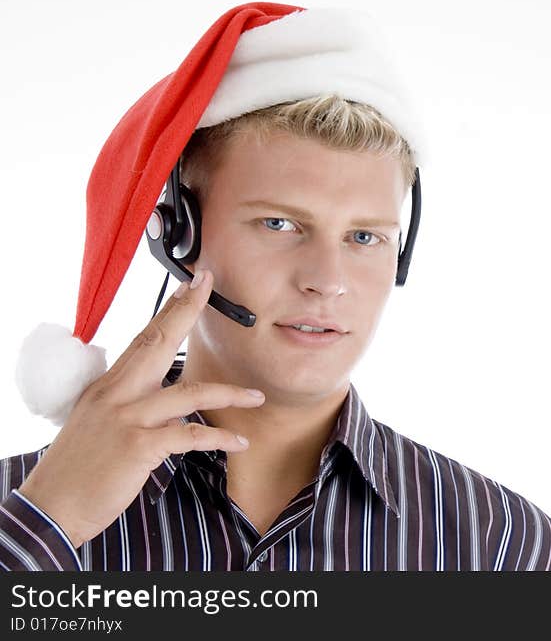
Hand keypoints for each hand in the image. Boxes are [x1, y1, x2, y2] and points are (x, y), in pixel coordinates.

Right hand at [17, 269, 262, 548]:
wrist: (52, 507)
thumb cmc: (78, 468)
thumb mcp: (100, 425)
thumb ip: (134, 407)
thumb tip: (170, 403)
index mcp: (108, 387)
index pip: (142, 340)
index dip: (168, 311)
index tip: (189, 285)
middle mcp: (116, 395)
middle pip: (157, 343)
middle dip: (185, 312)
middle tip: (208, 286)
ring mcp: (127, 419)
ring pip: (188, 394)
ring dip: (229, 394)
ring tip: (257, 397)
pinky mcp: (138, 447)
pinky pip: (190, 436)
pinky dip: (219, 438)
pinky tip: (239, 442)